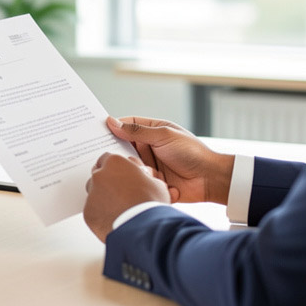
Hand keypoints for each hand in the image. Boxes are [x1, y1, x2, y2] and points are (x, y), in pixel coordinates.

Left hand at [83, 153, 170, 242]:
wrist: (143, 227)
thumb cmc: (151, 203)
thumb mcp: (156, 182)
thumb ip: (143, 176)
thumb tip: (143, 178)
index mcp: (115, 163)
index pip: (108, 158)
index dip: (115, 167)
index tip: (120, 173)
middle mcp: (99, 176)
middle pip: (98, 175)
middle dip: (107, 181)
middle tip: (120, 191)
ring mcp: (92, 194)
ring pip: (94, 193)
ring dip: (103, 197)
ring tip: (119, 207)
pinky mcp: (88, 213)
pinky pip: (93, 211)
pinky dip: (101, 214)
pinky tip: (114, 219)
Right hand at [106, 115, 233, 204]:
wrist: (210, 180)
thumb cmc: (192, 152)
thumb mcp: (163, 136)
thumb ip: (137, 131)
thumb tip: (113, 122)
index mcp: (152, 131)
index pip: (127, 125)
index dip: (112, 126)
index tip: (95, 130)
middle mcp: (149, 147)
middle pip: (124, 146)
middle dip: (114, 149)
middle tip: (96, 151)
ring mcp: (149, 165)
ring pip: (128, 164)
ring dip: (127, 167)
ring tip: (119, 168)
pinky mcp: (151, 181)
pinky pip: (136, 180)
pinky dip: (133, 181)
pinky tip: (128, 182)